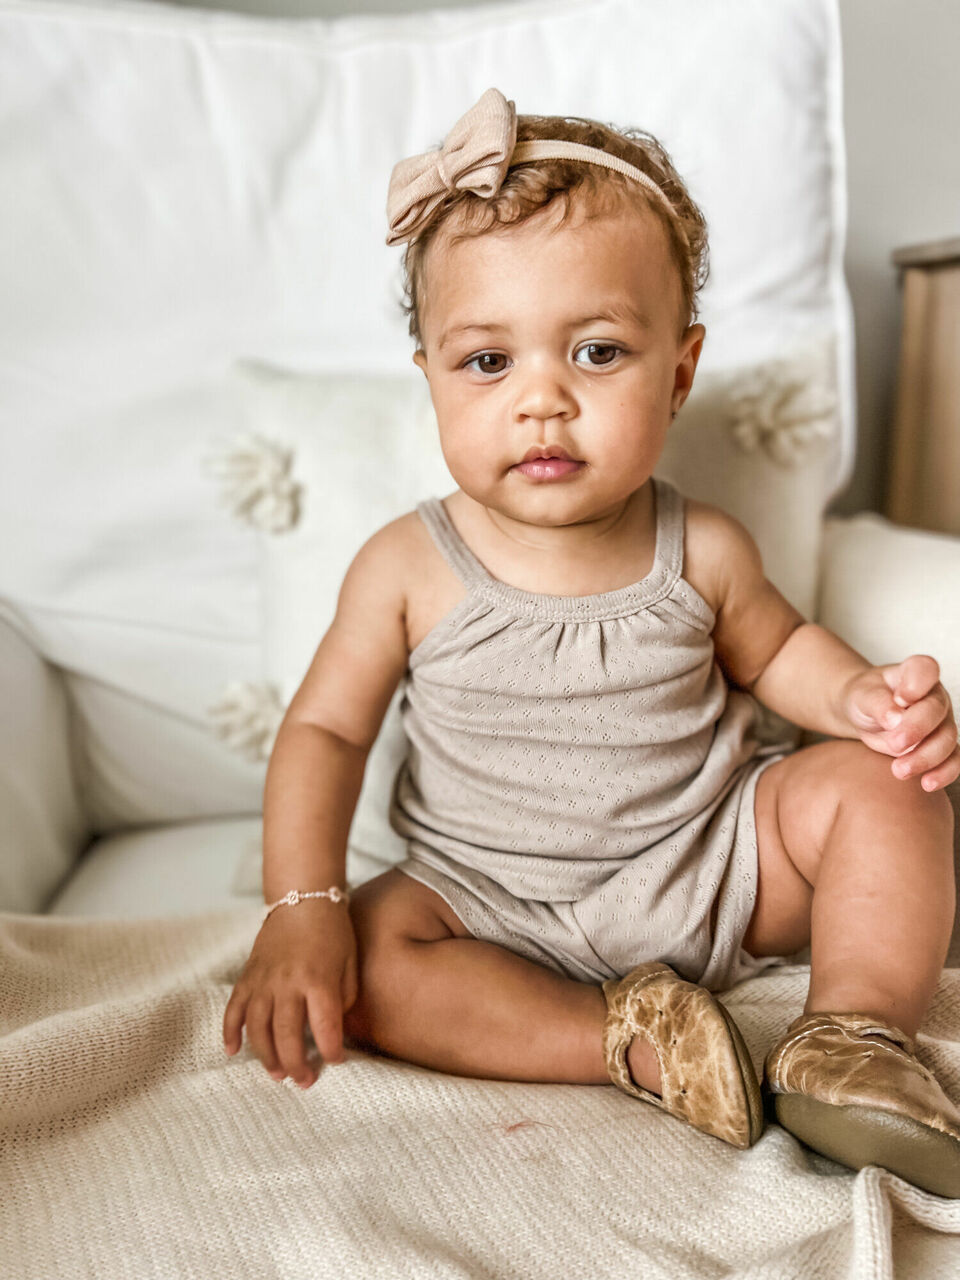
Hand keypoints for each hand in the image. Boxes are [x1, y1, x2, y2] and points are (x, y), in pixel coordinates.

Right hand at [222, 901, 357, 1088]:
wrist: (303, 900)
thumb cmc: (333, 933)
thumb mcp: (349, 964)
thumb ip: (343, 1000)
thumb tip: (332, 1032)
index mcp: (318, 979)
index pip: (325, 1026)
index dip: (331, 1051)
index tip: (336, 1062)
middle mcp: (288, 982)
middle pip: (287, 1035)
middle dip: (296, 1064)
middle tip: (304, 1082)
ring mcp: (263, 980)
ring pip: (258, 1029)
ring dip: (266, 1056)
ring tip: (277, 1075)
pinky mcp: (247, 976)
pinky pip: (233, 1009)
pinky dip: (230, 1032)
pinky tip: (232, 1051)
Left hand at [840, 655, 959, 791]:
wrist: (865, 715)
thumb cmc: (865, 698)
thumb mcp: (861, 695)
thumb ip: (877, 702)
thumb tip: (894, 718)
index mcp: (915, 673)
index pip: (925, 669)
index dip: (916, 684)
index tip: (900, 698)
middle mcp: (934, 696)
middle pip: (936, 711)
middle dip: (917, 729)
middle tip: (894, 743)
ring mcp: (942, 722)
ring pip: (946, 740)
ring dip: (925, 757)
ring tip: (899, 770)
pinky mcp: (941, 746)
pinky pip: (952, 761)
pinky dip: (943, 773)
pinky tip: (927, 783)